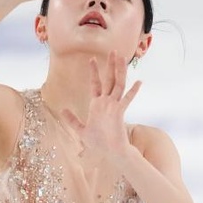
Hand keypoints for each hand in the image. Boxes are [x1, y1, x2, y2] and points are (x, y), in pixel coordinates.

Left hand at [61, 51, 141, 166]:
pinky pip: (126, 100)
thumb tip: (63, 110)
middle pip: (109, 79)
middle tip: (114, 50)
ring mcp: (114, 106)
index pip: (96, 84)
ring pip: (118, 84)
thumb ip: (72, 120)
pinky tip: (139, 82)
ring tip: (122, 57)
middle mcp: (106, 103)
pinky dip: (133, 91)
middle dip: (111, 65)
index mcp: (97, 105)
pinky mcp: (119, 113)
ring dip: (120, 71)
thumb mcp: (81, 130)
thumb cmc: (98, 143)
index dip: (94, 72)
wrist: (110, 152)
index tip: (91, 59)